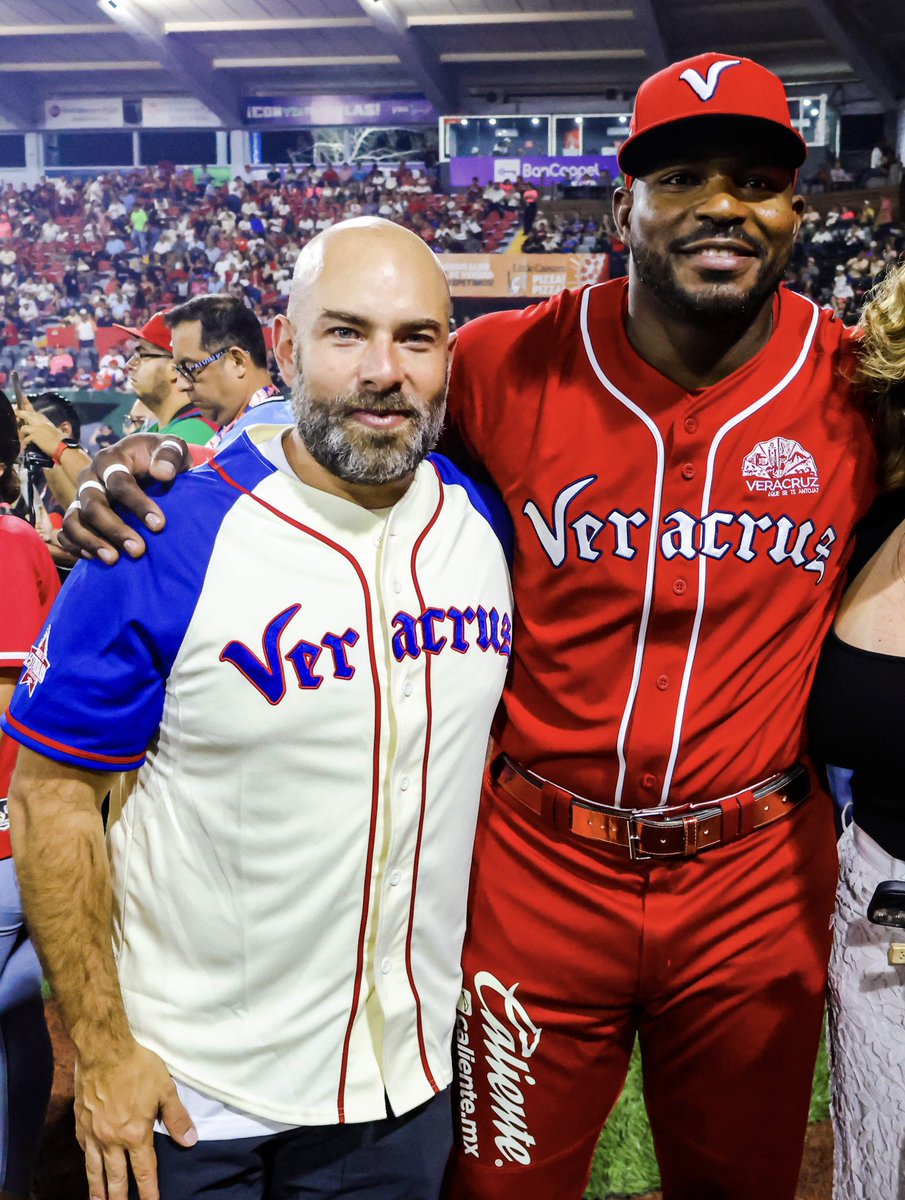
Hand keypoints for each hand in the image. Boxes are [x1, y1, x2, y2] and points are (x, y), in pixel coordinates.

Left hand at [13, 372, 61, 456]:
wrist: (63, 447)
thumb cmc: (64, 441)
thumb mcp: (59, 431)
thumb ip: (57, 428)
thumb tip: (65, 425)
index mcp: (46, 422)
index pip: (35, 412)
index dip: (27, 404)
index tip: (22, 397)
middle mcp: (40, 423)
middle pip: (26, 414)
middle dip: (19, 413)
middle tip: (15, 412)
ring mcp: (37, 429)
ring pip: (23, 428)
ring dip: (22, 434)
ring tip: (23, 438)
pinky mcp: (34, 436)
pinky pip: (25, 439)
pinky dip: (25, 443)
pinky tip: (26, 445)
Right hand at [58, 433, 191, 564]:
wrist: (150, 465)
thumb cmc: (162, 458)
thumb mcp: (172, 447)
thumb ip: (170, 454)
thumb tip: (163, 473)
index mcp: (111, 458)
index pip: (118, 482)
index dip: (138, 504)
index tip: (159, 525)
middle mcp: (90, 478)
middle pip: (93, 505)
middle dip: (115, 529)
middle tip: (138, 550)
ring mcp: (80, 497)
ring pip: (74, 521)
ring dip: (91, 542)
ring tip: (113, 560)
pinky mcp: (77, 514)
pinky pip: (66, 532)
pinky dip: (75, 546)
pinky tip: (96, 559)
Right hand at [74, 1043, 196, 1199]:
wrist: (103, 1051)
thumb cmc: (137, 1067)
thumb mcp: (165, 1089)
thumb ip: (176, 1118)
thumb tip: (189, 1141)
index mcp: (136, 1134)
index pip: (144, 1172)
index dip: (149, 1192)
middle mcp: (113, 1141)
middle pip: (117, 1178)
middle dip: (120, 1198)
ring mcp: (94, 1134)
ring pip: (95, 1170)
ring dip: (99, 1190)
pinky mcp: (80, 1124)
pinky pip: (84, 1150)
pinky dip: (87, 1162)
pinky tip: (89, 1167)